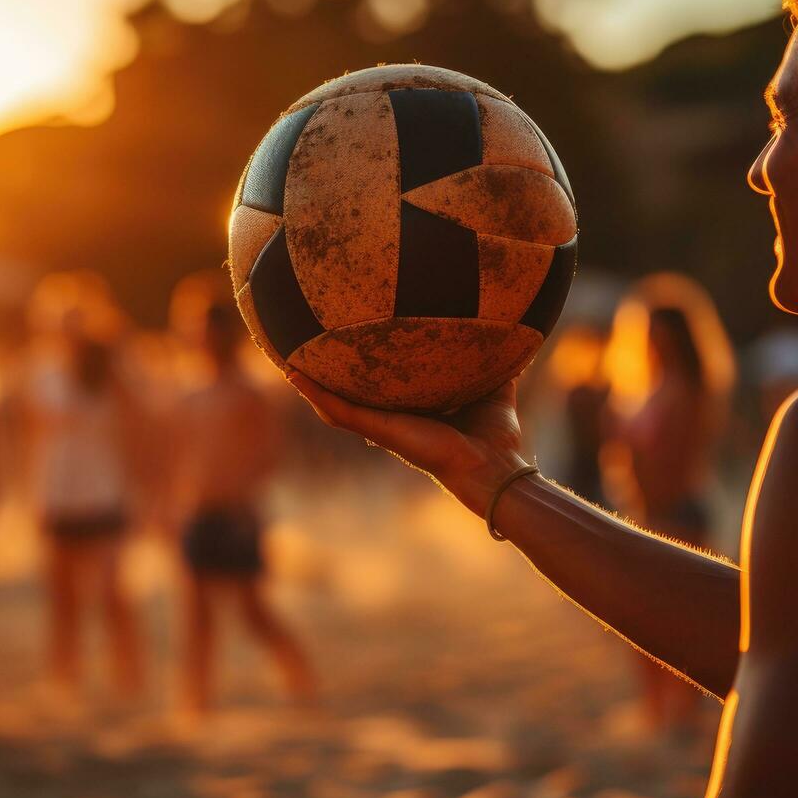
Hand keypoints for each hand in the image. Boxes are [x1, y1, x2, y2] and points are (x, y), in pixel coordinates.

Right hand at [285, 372, 529, 514]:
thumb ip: (493, 363)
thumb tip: (511, 331)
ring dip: (310, 386)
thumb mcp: (492, 387)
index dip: (361, 377)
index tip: (345, 354)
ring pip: (334, 405)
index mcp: (413, 414)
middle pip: (350, 399)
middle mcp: (392, 422)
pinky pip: (337, 410)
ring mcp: (380, 428)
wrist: (494, 465)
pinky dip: (314, 393)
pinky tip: (294, 374)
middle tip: (304, 355)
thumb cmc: (496, 436)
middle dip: (327, 380)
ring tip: (287, 362)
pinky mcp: (377, 430)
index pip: (380, 394)